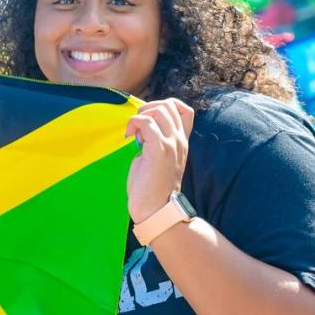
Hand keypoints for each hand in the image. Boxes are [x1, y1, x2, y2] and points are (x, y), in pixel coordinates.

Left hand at [125, 99, 194, 222]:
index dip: (165, 106)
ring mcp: (171, 145)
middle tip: (138, 127)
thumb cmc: (152, 187)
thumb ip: (155, 142)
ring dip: (142, 116)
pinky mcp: (159, 151)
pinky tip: (129, 137)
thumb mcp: (157, 159)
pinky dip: (134, 124)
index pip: (184, 110)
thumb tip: (141, 128)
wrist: (155, 210)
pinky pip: (146, 122)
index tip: (150, 120)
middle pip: (170, 105)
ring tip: (135, 134)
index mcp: (181, 142)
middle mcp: (179, 141)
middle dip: (149, 108)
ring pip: (160, 110)